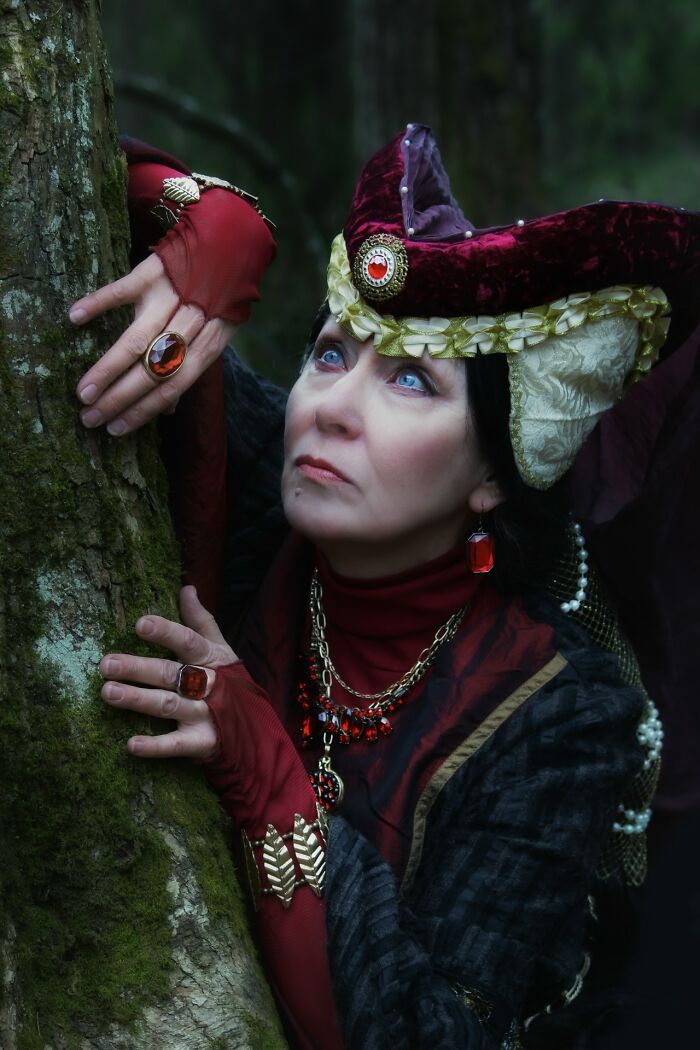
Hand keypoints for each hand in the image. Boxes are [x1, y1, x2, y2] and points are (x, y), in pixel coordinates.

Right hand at [71, 254, 236, 435]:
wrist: (231, 242)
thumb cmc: (219, 298)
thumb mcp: (216, 335)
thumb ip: (190, 369)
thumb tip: (168, 411)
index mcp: (208, 345)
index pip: (173, 387)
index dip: (143, 411)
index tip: (114, 428)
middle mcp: (191, 324)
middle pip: (153, 370)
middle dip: (120, 399)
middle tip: (89, 417)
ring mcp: (171, 296)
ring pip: (136, 340)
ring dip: (107, 369)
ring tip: (83, 391)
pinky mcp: (154, 270)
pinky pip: (122, 289)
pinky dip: (99, 303)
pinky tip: (75, 318)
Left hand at [100, 586, 237, 758]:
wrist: (255, 727)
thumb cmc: (229, 681)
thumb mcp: (220, 648)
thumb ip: (200, 620)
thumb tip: (187, 587)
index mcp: (210, 659)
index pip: (188, 642)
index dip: (165, 633)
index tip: (140, 625)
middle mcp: (208, 685)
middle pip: (170, 674)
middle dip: (138, 668)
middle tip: (106, 664)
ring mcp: (205, 715)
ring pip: (169, 705)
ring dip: (138, 699)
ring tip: (108, 692)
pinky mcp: (201, 742)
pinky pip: (177, 745)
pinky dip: (155, 746)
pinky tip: (131, 745)